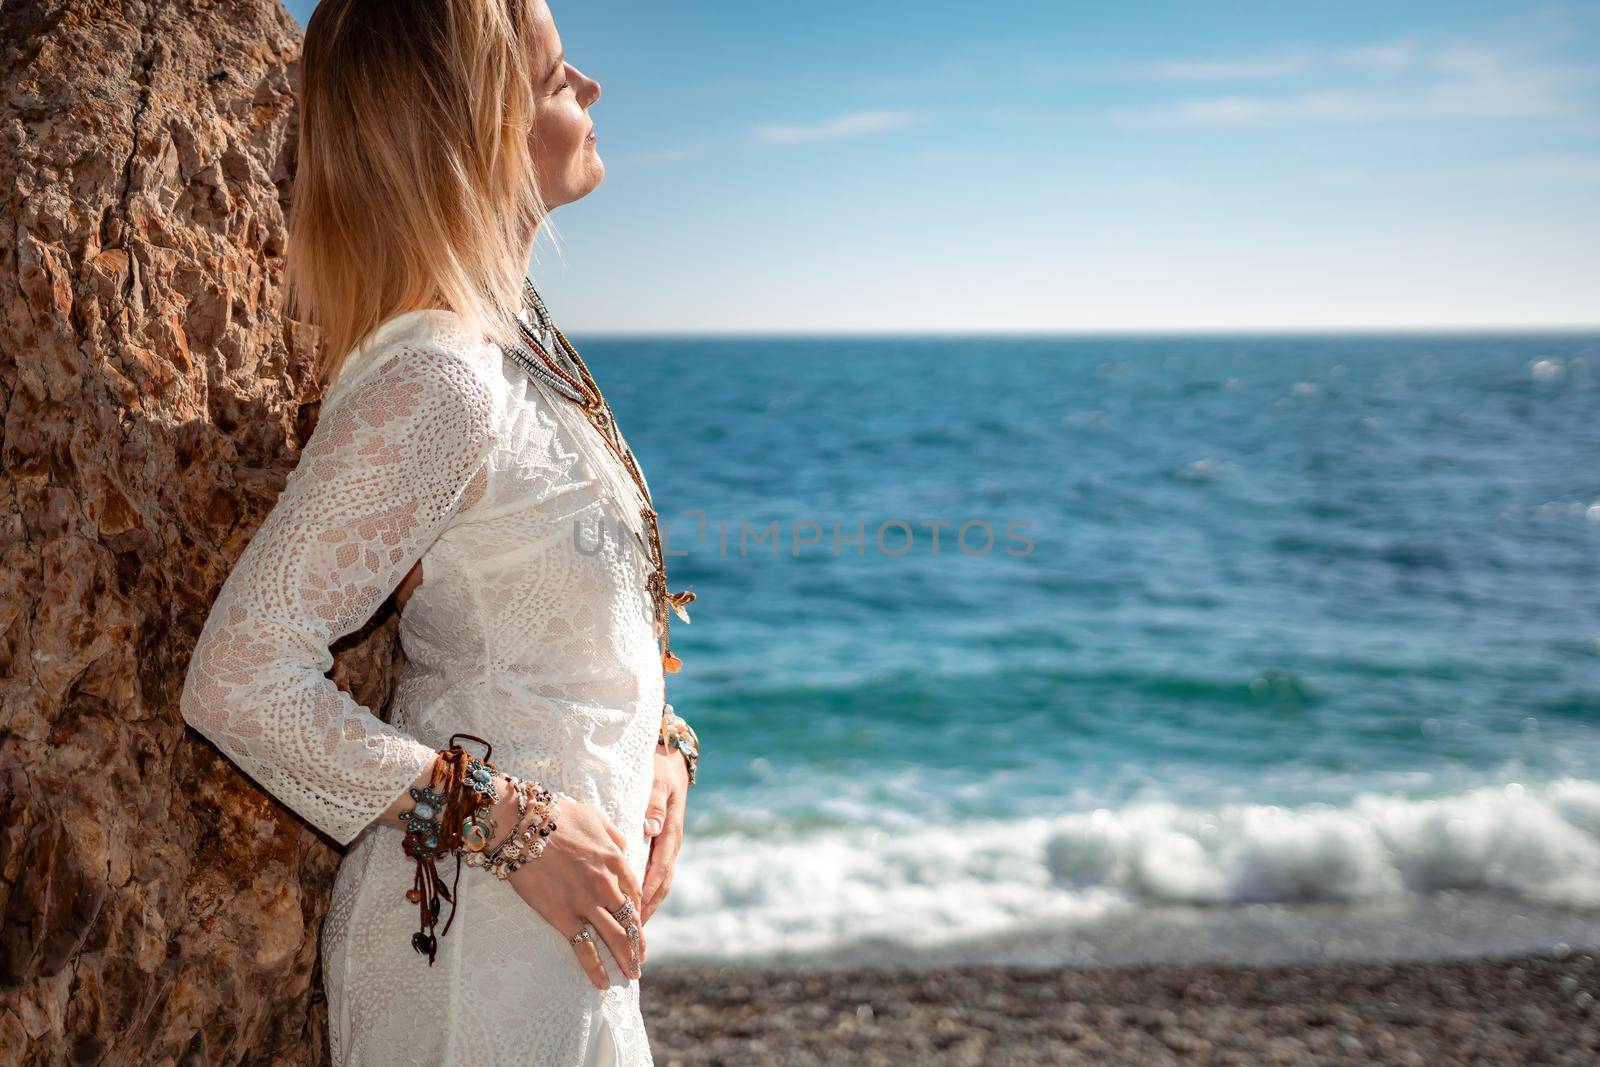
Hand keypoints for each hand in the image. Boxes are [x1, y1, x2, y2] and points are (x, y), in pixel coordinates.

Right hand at [501, 788, 647, 988]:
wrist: (522, 825)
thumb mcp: (595, 817)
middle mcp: (607, 885)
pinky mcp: (563, 916)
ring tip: (631, 975)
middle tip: (641, 959)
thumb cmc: (557, 815)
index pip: (635, 893)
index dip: (639, 912)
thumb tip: (625, 847)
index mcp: (616, 860)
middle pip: (630, 920)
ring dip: (626, 959)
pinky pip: (584, 948)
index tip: (639, 924)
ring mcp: (586, 903)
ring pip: (615, 938)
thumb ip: (614, 835)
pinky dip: (596, 968)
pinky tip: (603, 982)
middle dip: (639, 943)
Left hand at [640, 741, 688, 923]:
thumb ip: (654, 804)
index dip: (648, 892)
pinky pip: (652, 875)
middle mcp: (670, 844)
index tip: (636, 913)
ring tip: (631, 931)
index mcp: (670, 832)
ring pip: (658, 883)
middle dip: (648, 909)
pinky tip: (629, 907)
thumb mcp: (658, 783)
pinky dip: (643, 893)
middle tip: (632, 934)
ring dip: (646, 906)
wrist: (672, 764)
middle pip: (661, 884)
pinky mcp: (658, 847)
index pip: (660, 869)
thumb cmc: (661, 772)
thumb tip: (651, 828)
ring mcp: (665, 847)